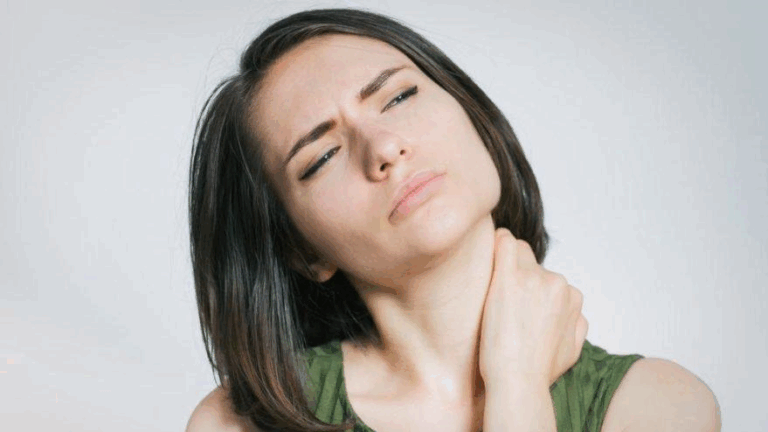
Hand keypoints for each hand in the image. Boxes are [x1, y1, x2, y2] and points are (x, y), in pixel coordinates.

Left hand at [478, 228, 588, 389]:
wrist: (518, 383)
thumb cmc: (538, 372)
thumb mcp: (572, 350)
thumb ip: (576, 324)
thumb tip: (573, 312)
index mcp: (573, 297)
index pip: (548, 275)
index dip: (528, 287)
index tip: (515, 302)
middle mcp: (558, 283)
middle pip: (531, 261)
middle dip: (516, 274)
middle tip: (499, 297)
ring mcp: (534, 279)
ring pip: (516, 251)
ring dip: (504, 265)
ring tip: (490, 287)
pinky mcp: (509, 280)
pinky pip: (504, 244)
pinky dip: (496, 243)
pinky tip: (487, 249)